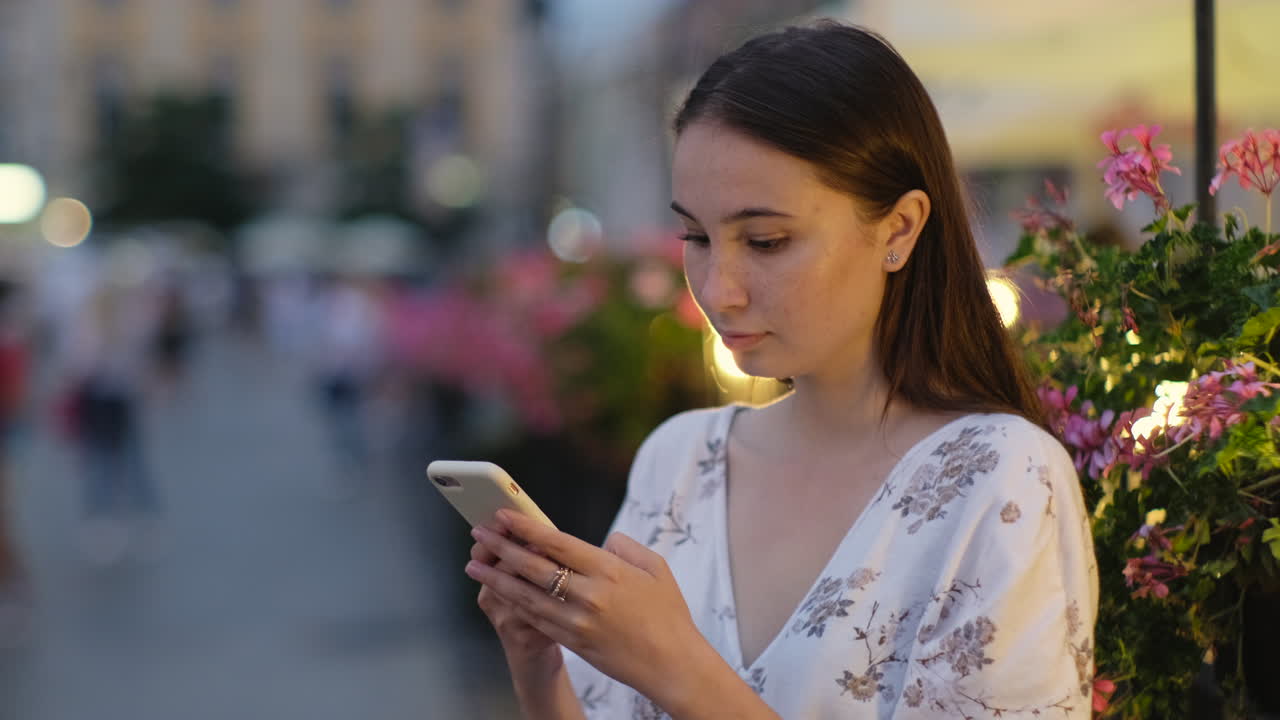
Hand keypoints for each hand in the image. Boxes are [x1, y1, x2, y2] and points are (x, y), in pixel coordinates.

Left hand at [465, 510, 705, 703]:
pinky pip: (536, 619)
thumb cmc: (668, 613)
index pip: (557, 543)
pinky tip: (499, 593)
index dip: (526, 527)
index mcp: (609, 570)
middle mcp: (589, 594)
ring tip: (474, 564)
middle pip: (534, 566)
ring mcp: (578, 620)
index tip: (504, 515)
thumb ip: (625, 547)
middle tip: (479, 532)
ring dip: (497, 578)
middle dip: (502, 548)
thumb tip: (602, 540)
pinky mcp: (573, 641)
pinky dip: (514, 604)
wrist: (672, 663)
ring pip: (527, 595)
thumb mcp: (656, 568)